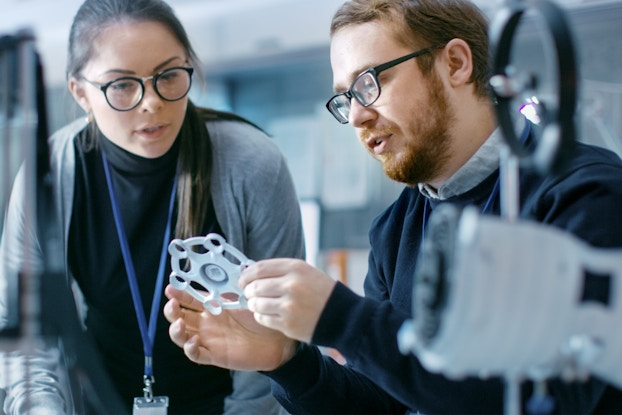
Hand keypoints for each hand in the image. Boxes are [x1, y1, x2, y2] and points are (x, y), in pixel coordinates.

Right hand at [164, 284, 297, 370]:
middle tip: (172, 304)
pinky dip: (190, 349)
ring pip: (182, 337)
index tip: (171, 287)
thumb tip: (220, 270)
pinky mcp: (215, 355)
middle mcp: (207, 323)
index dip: (178, 294)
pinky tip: (193, 341)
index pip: (188, 299)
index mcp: (212, 307)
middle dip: (171, 311)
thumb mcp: (244, 298)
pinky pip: (196, 355)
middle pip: (179, 317)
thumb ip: (230, 287)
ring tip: (179, 323)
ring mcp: (209, 339)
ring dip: (175, 330)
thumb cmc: (261, 316)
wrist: (278, 338)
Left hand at [240, 258, 336, 342]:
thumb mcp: (306, 272)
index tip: (243, 279)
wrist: (343, 316)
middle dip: (248, 291)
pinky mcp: (288, 323)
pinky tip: (268, 314)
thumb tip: (252, 273)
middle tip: (249, 293)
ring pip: (256, 303)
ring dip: (254, 304)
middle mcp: (292, 285)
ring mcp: (289, 305)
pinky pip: (263, 318)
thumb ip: (281, 271)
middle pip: (255, 286)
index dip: (246, 274)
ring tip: (259, 304)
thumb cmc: (322, 293)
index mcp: (296, 268)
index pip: (260, 268)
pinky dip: (261, 316)